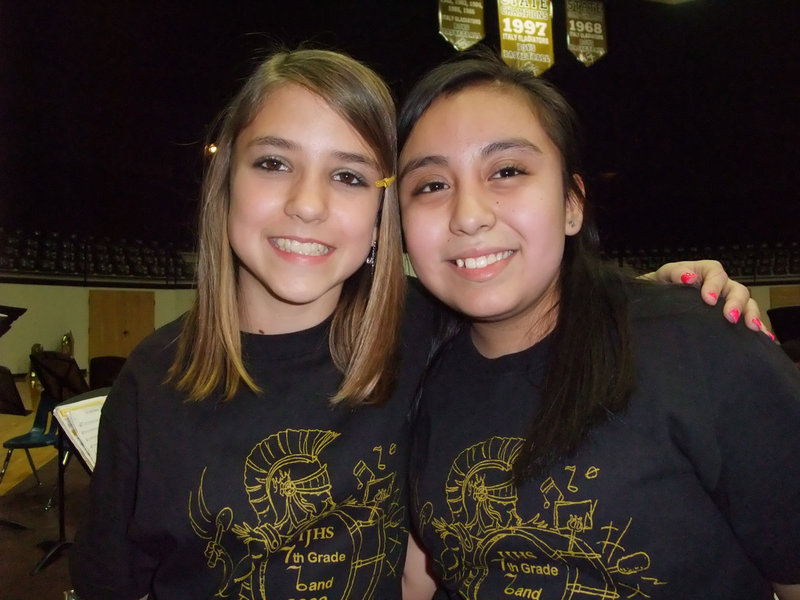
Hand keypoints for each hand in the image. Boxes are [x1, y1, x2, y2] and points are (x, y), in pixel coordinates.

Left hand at [640, 260, 773, 338]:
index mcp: (703, 272)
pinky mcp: (729, 318)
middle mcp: (719, 286)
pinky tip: (763, 337)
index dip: (714, 285)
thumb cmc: (659, 288)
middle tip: (730, 317)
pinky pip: (747, 320)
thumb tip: (689, 278)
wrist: (654, 304)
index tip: (708, 300)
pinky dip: (757, 328)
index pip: (715, 272)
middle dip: (736, 302)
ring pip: (747, 303)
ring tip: (752, 328)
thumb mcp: (662, 277)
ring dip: (751, 314)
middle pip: (736, 289)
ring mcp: (725, 302)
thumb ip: (673, 274)